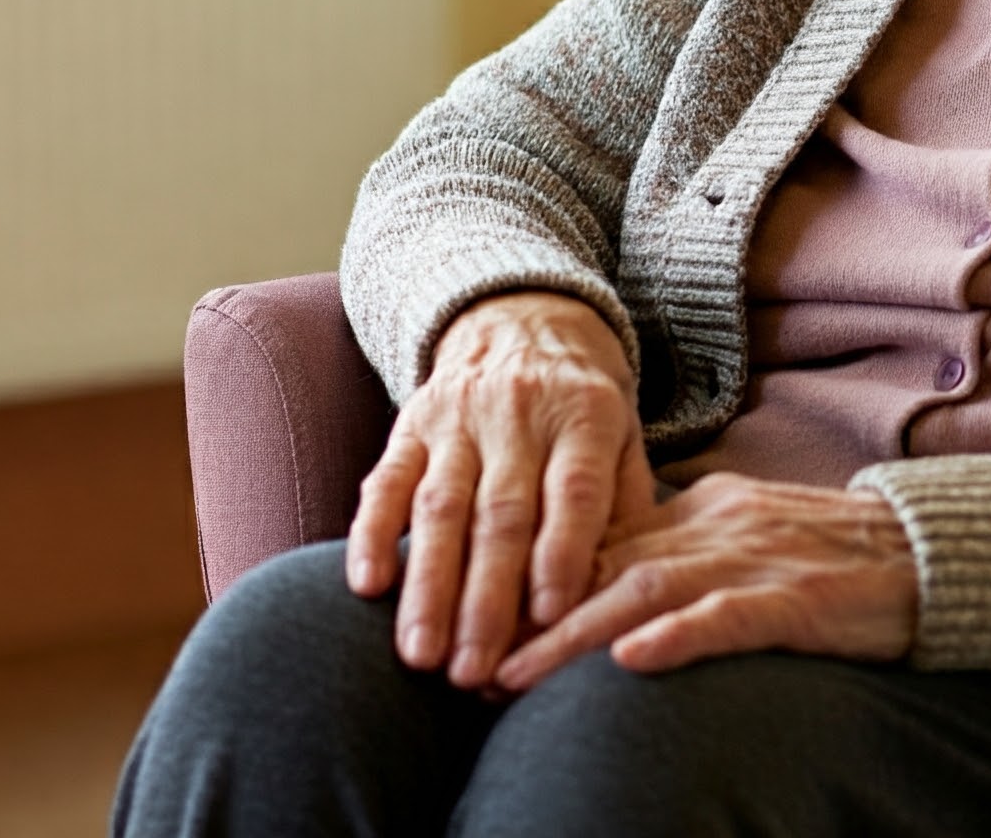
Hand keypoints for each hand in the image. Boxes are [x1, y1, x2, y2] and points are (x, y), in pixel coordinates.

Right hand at [345, 291, 652, 687]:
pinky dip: (371, 533)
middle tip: (474, 672)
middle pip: (501, 511)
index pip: (574, 488)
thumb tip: (626, 588)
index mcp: (585, 414)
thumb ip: (626, 503)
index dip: (563, 551)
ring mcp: (459, 416)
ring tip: (422, 654)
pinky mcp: (411, 422)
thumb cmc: (583, 403)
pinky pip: (387, 479)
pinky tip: (364, 587)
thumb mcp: (624, 434)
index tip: (553, 617)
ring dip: (428, 585)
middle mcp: (520, 412)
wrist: (525, 317)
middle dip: (487, 598)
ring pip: (440, 505)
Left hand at [493, 472, 917, 690]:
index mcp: (703, 508)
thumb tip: (608, 579)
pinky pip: (728, 616)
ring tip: (515, 678)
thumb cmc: (834, 553)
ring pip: (646, 590)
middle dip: (531, 616)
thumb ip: (684, 548)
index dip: (534, 579)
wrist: (924, 549)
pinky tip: (632, 661)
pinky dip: (676, 636)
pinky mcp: (797, 599)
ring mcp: (754, 559)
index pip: (601, 539)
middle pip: (605, 565)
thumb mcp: (746, 535)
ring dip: (574, 636)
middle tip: (468, 661)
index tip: (474, 617)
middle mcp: (717, 524)